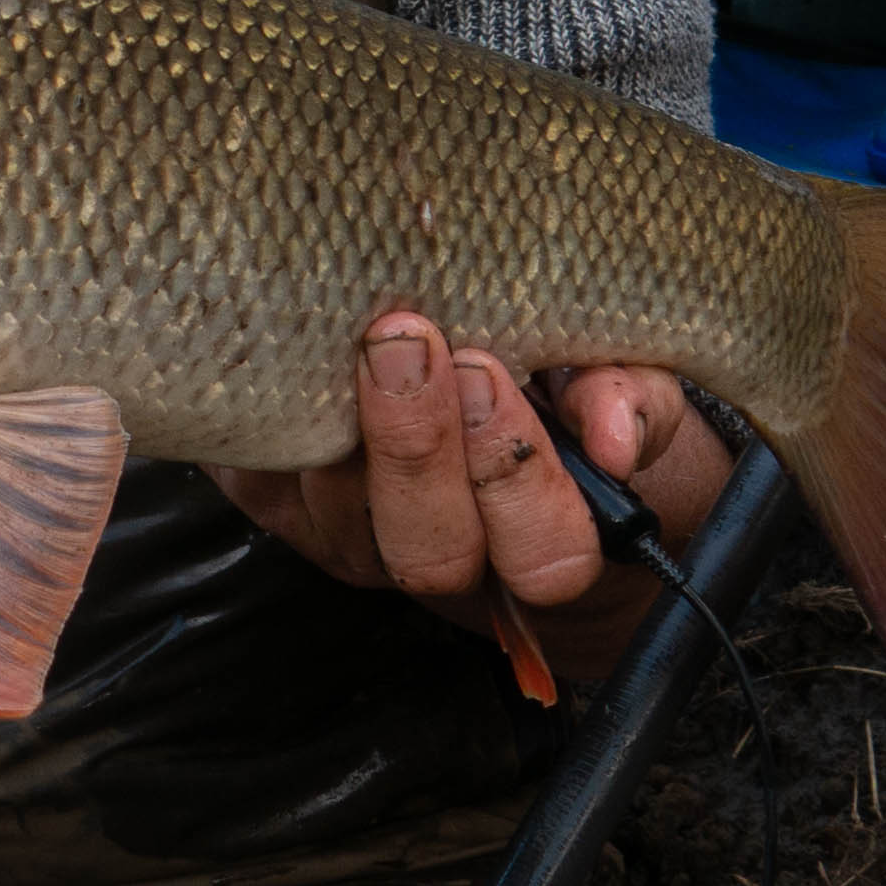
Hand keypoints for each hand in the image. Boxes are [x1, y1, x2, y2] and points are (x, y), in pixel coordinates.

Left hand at [207, 310, 735, 677]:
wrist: (455, 400)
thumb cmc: (555, 389)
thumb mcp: (617, 382)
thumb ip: (628, 398)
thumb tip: (611, 435)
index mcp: (542, 547)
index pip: (544, 554)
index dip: (514, 473)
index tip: (485, 372)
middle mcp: (441, 559)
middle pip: (427, 545)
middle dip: (416, 443)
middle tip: (405, 339)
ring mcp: (344, 536)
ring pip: (336, 503)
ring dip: (340, 414)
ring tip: (347, 326)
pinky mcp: (267, 494)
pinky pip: (257, 460)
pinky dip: (269, 399)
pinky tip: (287, 334)